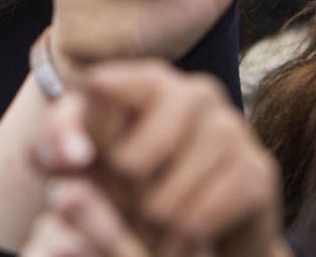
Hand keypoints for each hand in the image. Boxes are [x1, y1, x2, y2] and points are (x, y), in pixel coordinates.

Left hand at [34, 60, 289, 256]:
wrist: (200, 226)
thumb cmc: (130, 182)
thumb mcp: (83, 161)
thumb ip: (57, 145)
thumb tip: (75, 154)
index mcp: (148, 78)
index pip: (98, 93)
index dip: (82, 142)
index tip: (83, 164)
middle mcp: (195, 92)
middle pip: (129, 161)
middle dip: (115, 202)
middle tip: (123, 207)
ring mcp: (232, 128)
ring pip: (166, 196)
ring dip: (149, 225)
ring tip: (151, 225)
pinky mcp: (258, 170)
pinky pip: (202, 215)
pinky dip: (183, 236)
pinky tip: (182, 236)